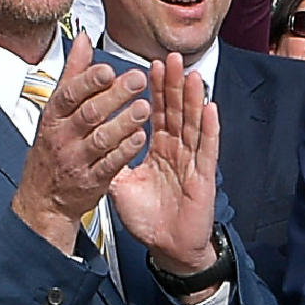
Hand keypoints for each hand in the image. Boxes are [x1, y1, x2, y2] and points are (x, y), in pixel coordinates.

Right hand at [9, 39, 157, 252]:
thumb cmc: (53, 148)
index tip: (109, 69)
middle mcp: (64, 137)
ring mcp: (76, 160)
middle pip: (89, 113)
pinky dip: (125, 151)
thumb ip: (73, 74)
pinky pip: (109, 165)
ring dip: (124, 122)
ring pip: (101, 139)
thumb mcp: (55, 109)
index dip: (89, 81)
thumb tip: (83, 38)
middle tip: (138, 80)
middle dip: (114, 96)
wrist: (44, 198)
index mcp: (55, 116)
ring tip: (144, 107)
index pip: (69, 94)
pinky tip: (140, 138)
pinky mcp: (91, 181)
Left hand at [105, 50, 222, 275]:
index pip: (157, 113)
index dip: (155, 90)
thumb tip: (94, 143)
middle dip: (174, 84)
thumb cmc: (149, 219)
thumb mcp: (122, 187)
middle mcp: (178, 151)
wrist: (167, 248)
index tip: (150, 66)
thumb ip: (113, 162)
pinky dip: (210, 129)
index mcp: (159, 150)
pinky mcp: (204, 177)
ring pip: (194, 124)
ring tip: (192, 73)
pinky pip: (207, 149)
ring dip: (193, 99)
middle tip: (172, 57)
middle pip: (177, 111)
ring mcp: (192, 162)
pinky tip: (210, 108)